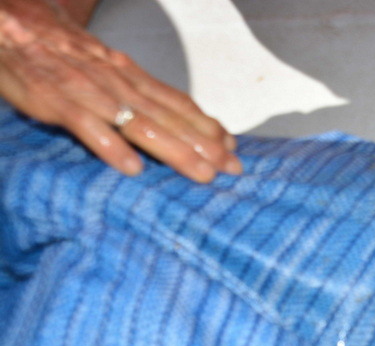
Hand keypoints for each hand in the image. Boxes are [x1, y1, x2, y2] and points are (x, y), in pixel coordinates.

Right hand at [0, 0, 239, 181]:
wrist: (7, 22)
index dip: (206, 125)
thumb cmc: (56, 50)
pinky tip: (133, 168)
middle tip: (233, 169)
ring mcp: (88, 91)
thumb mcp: (101, 66)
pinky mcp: (55, 100)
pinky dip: (110, 146)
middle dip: (204, 145)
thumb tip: (167, 116)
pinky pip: (87, 126)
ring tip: (202, 174)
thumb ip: (132, 90)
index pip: (176, 102)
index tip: (233, 147)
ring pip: (139, 123)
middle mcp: (116, 81)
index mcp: (127, 74)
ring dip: (174, 150)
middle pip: (169, 117)